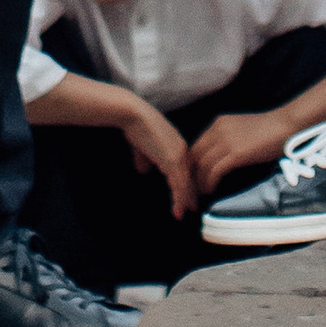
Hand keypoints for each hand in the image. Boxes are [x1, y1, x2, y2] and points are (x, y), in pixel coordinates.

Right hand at [121, 101, 193, 215]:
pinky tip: (178, 210)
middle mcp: (182, 150)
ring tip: (184, 212)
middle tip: (192, 208)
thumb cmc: (136, 126)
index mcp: (177, 145)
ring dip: (185, 200)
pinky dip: (179, 199)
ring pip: (186, 183)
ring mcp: (178, 155)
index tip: (187, 195)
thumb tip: (143, 170)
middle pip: (189, 176)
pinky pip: (179, 184)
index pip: (186, 168)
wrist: (133, 115)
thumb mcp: (142, 146)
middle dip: (190, 193)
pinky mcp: (172, 160)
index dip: (186, 182)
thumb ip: (145, 158)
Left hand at [188, 108, 291, 199]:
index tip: (193, 178)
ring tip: (201, 194)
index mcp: (218, 123)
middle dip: (191, 174)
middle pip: (194, 156)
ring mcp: (226, 140)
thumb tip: (216, 160)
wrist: (285, 125)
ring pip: (202, 165)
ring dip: (199, 182)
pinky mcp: (235, 153)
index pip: (195, 145)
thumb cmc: (267, 130)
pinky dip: (210, 183)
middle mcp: (218, 129)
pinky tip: (211, 191)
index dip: (191, 164)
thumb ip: (226, 139)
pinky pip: (214, 171)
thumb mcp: (240, 130)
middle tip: (194, 189)